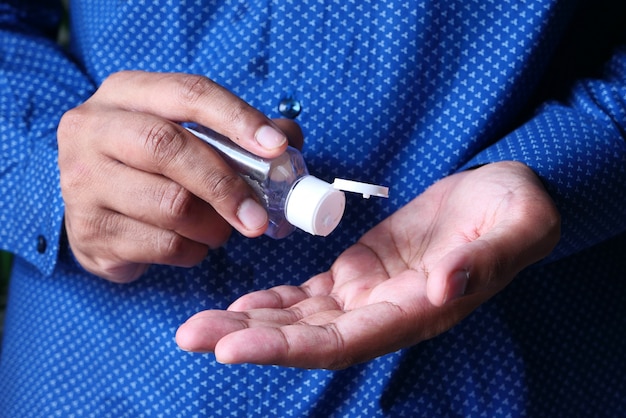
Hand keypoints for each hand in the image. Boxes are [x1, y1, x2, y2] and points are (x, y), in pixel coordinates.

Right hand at [58, 71, 295, 282]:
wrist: (93, 209)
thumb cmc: (151, 166)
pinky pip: (162, 246)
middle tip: (258, 216)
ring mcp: (82, 182)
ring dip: (213, 226)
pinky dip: (193, 251)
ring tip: (219, 229)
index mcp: (125, 93)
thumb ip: (239, 133)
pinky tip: (191, 244)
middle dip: (226, 185)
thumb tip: (289, 141)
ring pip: (170, 205)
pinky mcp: (88, 231)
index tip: (276, 147)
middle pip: (169, 149)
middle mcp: (92, 129)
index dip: (238, 119)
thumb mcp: (185, 133)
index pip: (188, 93)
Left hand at [175, 161, 560, 368]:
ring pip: (301, 319)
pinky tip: (241, 304)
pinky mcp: (360, 272)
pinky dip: (275, 302)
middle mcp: (385, 313)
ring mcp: (369, 294)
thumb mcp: (515, 225)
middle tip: (190, 335)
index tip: (232, 347)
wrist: (503, 199)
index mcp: (416, 310)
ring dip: (250, 323)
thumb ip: (481, 261)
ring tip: (198, 325)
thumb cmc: (514, 212)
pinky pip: (310, 295)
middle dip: (249, 340)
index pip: (343, 340)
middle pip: (308, 337)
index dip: (288, 348)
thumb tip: (442, 290)